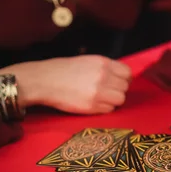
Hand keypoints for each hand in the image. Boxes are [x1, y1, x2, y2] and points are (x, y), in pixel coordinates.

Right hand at [0, 55, 131, 113]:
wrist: (43, 81)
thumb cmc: (62, 70)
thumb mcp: (86, 61)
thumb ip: (105, 67)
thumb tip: (120, 76)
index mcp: (102, 63)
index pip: (127, 73)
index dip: (124, 78)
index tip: (118, 82)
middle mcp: (103, 76)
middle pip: (125, 87)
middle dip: (118, 90)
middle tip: (107, 91)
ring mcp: (98, 92)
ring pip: (120, 99)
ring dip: (113, 100)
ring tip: (101, 98)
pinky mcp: (92, 106)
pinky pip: (109, 109)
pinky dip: (104, 108)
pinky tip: (93, 103)